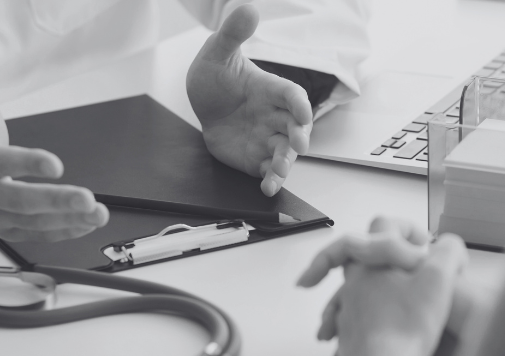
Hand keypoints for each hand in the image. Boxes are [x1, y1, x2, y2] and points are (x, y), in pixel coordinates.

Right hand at [0, 45, 108, 241]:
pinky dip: (64, 231)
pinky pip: (37, 234)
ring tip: (98, 213)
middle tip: (86, 198)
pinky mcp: (7, 228)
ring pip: (33, 222)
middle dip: (55, 201)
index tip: (55, 164)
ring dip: (68, 219)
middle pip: (19, 201)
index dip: (27, 164)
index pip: (2, 163)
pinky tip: (87, 224)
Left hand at [187, 4, 313, 196]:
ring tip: (279, 172)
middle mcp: (274, 115)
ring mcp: (267, 138)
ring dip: (285, 163)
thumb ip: (233, 33)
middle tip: (298, 145)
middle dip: (299, 136)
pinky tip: (267, 187)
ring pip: (284, 152)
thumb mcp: (218, 52)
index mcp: (271, 89)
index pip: (292, 95)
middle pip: (295, 127)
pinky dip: (271, 180)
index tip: (301, 110)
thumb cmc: (216, 76)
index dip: (299, 103)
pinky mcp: (257, 157)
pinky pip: (268, 170)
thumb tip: (247, 8)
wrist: (203, 104)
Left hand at [298, 217, 467, 355]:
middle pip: (365, 255)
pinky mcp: (348, 335)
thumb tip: (450, 245)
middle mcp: (354, 282)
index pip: (382, 224)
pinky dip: (371, 319)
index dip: (406, 227)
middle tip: (410, 268)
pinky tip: (390, 329)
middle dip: (388, 259)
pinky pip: (356, 318)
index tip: (422, 243)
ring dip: (377, 289)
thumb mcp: (440, 278)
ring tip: (403, 302)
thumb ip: (449, 251)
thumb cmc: (407, 325)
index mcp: (372, 261)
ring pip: (357, 288)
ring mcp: (348, 309)